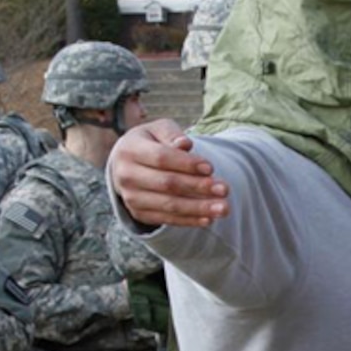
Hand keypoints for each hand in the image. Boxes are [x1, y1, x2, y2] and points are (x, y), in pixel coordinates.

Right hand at [110, 119, 228, 228]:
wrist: (127, 164)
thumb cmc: (151, 142)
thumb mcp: (159, 130)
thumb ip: (172, 134)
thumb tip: (185, 144)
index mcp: (129, 150)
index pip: (161, 158)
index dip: (187, 164)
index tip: (211, 168)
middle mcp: (125, 175)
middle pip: (167, 184)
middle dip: (198, 187)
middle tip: (225, 189)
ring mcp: (131, 197)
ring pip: (169, 205)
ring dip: (198, 208)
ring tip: (223, 208)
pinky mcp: (139, 213)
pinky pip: (167, 219)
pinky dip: (189, 220)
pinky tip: (208, 219)